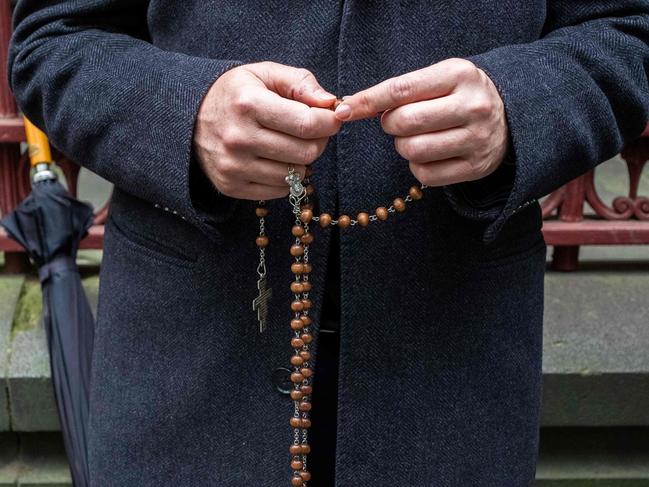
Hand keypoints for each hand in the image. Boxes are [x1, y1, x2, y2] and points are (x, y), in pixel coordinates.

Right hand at [194, 62, 341, 199]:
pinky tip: (276, 160)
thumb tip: (330, 103)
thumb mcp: (264, 74)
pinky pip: (279, 190)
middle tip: (311, 132)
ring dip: (302, 161)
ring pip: (295, 175)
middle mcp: (239, 138)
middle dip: (318, 141)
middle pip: (306, 152)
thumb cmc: (236, 94)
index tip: (332, 119)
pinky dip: (286, 178)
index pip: (307, 124)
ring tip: (290, 145)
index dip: (329, 123)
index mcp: (248, 104)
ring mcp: (233, 166)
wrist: (189, 118)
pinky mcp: (231, 186)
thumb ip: (300, 82)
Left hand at [334, 58, 508, 186]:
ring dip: (403, 147)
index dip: (367, 101)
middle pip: (404, 122)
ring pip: (413, 151)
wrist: (510, 118)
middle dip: (390, 124)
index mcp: (459, 75)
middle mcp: (472, 106)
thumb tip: (351, 106)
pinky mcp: (476, 167)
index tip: (344, 110)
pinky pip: (425, 175)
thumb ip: (402, 90)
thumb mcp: (440, 78)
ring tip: (416, 138)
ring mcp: (476, 139)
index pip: (400, 90)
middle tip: (398, 122)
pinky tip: (429, 155)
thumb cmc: (460, 95)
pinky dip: (418, 167)